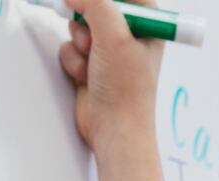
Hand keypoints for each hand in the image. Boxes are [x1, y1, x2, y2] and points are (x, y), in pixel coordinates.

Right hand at [57, 0, 165, 155]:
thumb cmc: (126, 89)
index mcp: (148, 22)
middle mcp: (129, 33)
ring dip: (78, 42)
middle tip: (91, 37)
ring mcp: (108, 49)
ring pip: (79, 25)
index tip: (87, 1)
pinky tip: (84, 77)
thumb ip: (95, 3)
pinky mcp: (90, 63)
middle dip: (86, 18)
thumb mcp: (114, 36)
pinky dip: (72, 60)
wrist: (113, 129)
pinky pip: (70, 46)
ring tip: (91, 62)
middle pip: (96, 3)